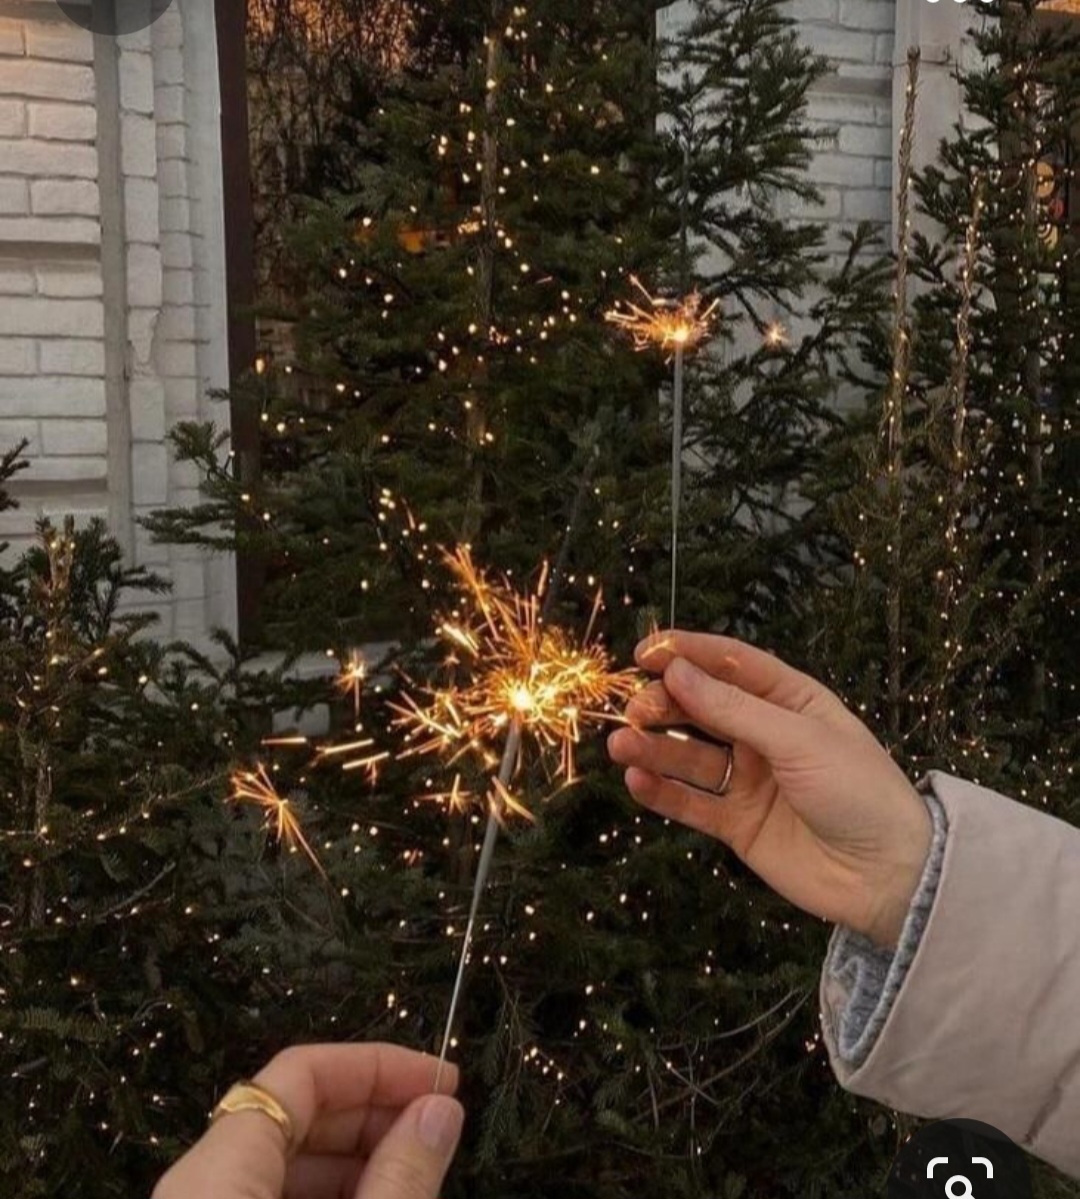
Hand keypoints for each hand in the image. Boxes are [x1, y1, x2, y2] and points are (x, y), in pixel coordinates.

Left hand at [153, 1043, 463, 1198]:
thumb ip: (398, 1178)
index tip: (443, 1082)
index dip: (378, 1065)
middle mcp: (198, 1187)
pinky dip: (326, 1196)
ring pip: (282, 1164)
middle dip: (373, 1111)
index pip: (301, 1072)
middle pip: (291, 1113)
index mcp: (217, 1173)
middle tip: (439, 1128)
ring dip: (356, 1158)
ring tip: (416, 1171)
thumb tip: (440, 1107)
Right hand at [608, 632, 932, 947]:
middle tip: (636, 711)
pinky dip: (661, 791)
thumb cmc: (860, 793)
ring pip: (688, 755)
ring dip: (652, 748)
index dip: (687, 653)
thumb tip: (676, 672)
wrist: (889, 876)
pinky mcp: (737, 823)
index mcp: (790, 700)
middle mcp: (765, 735)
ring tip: (620, 746)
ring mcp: (749, 780)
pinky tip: (636, 781)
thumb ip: (732, 709)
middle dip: (664, 704)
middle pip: (700, 707)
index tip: (644, 652)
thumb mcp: (798, 740)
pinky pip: (690, 802)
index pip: (730, 664)